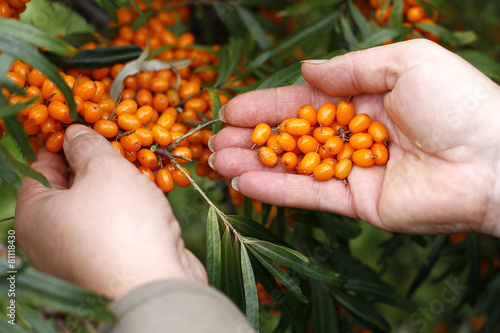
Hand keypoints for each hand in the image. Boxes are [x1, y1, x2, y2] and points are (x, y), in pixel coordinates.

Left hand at [15, 124, 206, 299]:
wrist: (156, 285)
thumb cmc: (121, 223)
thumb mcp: (103, 169)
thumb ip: (87, 145)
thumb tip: (74, 133)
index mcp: (34, 216)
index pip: (40, 168)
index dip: (62, 143)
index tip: (85, 126)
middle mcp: (51, 240)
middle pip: (70, 189)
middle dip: (95, 164)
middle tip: (117, 143)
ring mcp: (81, 256)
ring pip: (96, 208)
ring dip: (117, 186)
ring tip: (137, 164)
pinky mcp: (111, 265)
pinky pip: (115, 227)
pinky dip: (129, 210)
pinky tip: (149, 194)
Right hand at [211, 39, 499, 236]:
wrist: (493, 159)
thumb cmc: (456, 101)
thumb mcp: (405, 62)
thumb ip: (351, 68)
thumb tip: (306, 69)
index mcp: (365, 99)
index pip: (304, 102)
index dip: (267, 105)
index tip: (232, 108)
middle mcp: (354, 135)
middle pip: (292, 137)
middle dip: (252, 138)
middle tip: (215, 140)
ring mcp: (354, 170)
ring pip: (294, 167)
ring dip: (255, 164)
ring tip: (217, 162)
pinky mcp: (358, 202)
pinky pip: (310, 195)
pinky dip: (277, 189)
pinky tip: (245, 182)